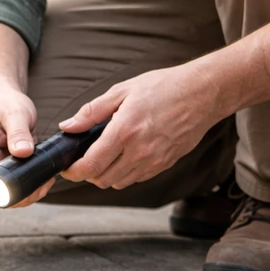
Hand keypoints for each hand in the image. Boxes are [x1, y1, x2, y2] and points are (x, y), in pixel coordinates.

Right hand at [0, 88, 55, 207]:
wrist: (4, 99)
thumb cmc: (6, 103)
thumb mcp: (15, 113)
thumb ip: (18, 131)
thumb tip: (23, 152)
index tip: (19, 193)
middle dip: (17, 199)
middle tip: (41, 187)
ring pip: (6, 195)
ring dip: (26, 196)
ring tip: (46, 182)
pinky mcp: (8, 169)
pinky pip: (17, 186)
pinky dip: (31, 188)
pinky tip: (45, 179)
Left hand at [59, 63, 220, 189]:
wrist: (202, 93)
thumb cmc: (163, 87)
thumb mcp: (122, 91)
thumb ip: (92, 111)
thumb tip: (69, 126)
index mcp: (125, 131)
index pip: (91, 165)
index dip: (74, 171)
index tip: (67, 168)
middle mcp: (139, 151)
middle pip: (102, 179)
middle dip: (88, 173)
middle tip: (85, 159)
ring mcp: (154, 161)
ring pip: (119, 183)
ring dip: (106, 175)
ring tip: (105, 157)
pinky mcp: (164, 165)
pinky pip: (137, 178)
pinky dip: (125, 173)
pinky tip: (126, 155)